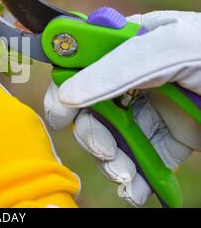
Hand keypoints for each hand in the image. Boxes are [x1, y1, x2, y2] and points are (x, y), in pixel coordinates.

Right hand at [45, 11, 200, 206]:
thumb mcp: (170, 49)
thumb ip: (115, 68)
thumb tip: (67, 93)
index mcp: (131, 43)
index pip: (82, 62)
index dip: (67, 87)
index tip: (62, 114)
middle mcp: (137, 77)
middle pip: (91, 105)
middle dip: (91, 132)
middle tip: (104, 151)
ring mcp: (153, 108)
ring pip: (111, 136)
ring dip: (111, 160)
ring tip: (125, 176)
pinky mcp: (170, 138)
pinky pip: (140, 158)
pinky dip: (133, 177)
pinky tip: (136, 189)